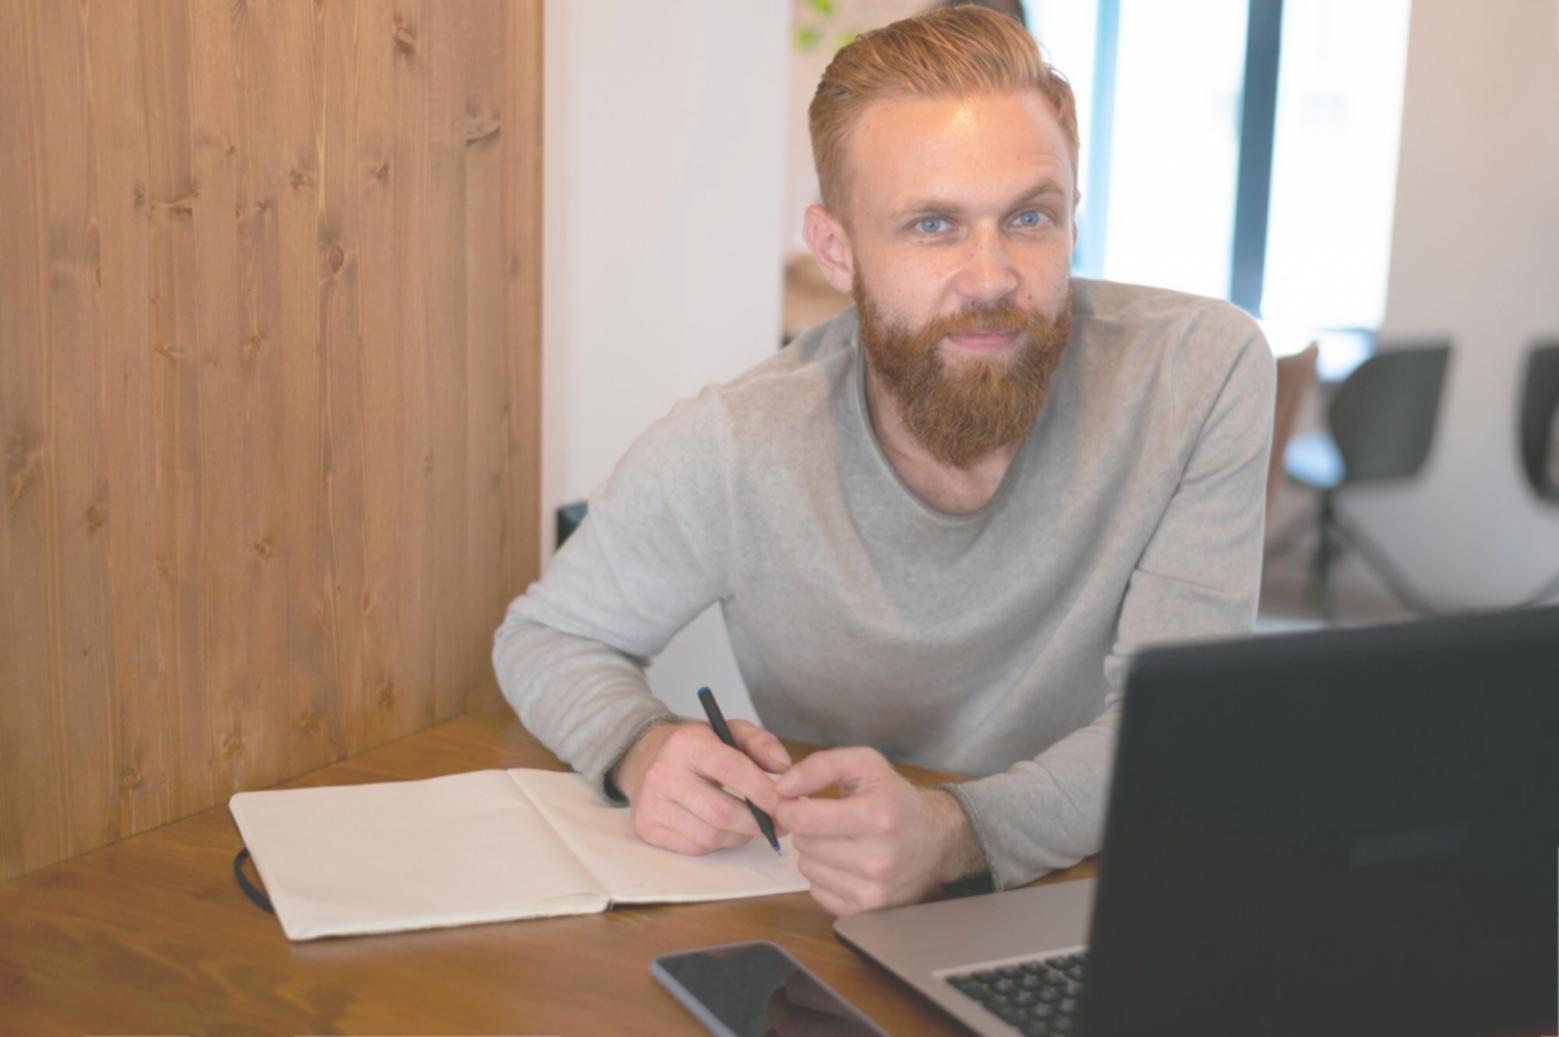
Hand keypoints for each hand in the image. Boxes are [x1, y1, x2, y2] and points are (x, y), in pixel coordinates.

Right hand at [611, 720, 791, 855]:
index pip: (732, 769)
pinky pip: (695, 848)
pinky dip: (718, 843)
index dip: (763, 790)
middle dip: (757, 822)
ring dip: (739, 835)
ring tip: (750, 824)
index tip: (785, 802)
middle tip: (777, 822)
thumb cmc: (695, 747)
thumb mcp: (728, 731)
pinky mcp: (648, 828)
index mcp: (687, 743)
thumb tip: (785, 768)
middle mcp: (664, 773)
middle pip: (721, 812)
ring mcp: (652, 804)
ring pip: (710, 836)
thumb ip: (761, 743)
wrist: (644, 757)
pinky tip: (722, 828)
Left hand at [774, 747, 983, 915]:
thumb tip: (782, 787)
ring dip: (815, 852)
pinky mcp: (867, 909)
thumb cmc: (896, 799)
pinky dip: (824, 876)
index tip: (792, 802)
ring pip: (807, 868)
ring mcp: (872, 889)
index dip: (788, 808)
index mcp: (876, 816)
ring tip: (840, 839)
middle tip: (828, 819)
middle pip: (804, 843)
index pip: (804, 820)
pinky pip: (817, 892)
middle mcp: (877, 858)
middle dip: (807, 827)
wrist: (936, 838)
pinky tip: (844, 862)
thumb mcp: (865, 764)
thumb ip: (820, 766)